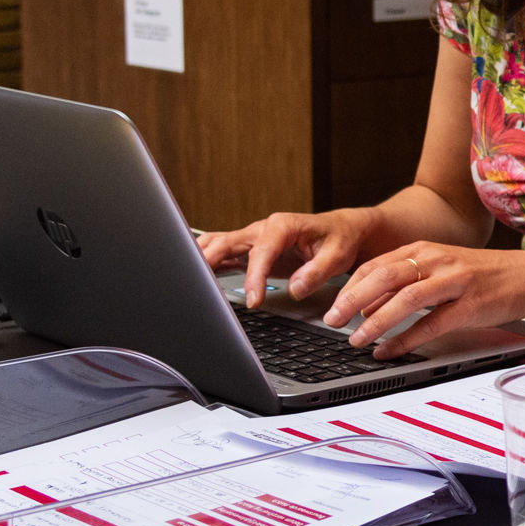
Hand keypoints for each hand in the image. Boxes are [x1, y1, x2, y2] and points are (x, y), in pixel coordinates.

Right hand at [194, 208, 381, 308]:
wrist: (341, 231)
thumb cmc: (339, 239)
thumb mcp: (337, 256)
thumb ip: (316, 272)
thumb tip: (295, 288)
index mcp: (282, 225)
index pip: (261, 252)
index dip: (255, 277)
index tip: (254, 300)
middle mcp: (263, 229)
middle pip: (227, 242)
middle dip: (208, 260)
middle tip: (195, 284)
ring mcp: (253, 238)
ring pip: (218, 244)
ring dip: (200, 258)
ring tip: (183, 277)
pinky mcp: (250, 249)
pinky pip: (223, 254)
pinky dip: (207, 263)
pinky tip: (193, 275)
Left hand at [323, 243, 524, 356]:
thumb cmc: (481, 276)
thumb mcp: (439, 269)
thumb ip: (404, 282)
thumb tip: (365, 306)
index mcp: (425, 249)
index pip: (376, 265)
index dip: (349, 287)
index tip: (331, 306)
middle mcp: (438, 260)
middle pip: (386, 276)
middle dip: (353, 300)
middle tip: (332, 321)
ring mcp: (455, 282)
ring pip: (407, 298)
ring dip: (376, 321)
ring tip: (357, 340)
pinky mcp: (471, 306)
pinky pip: (432, 323)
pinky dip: (406, 339)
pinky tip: (390, 351)